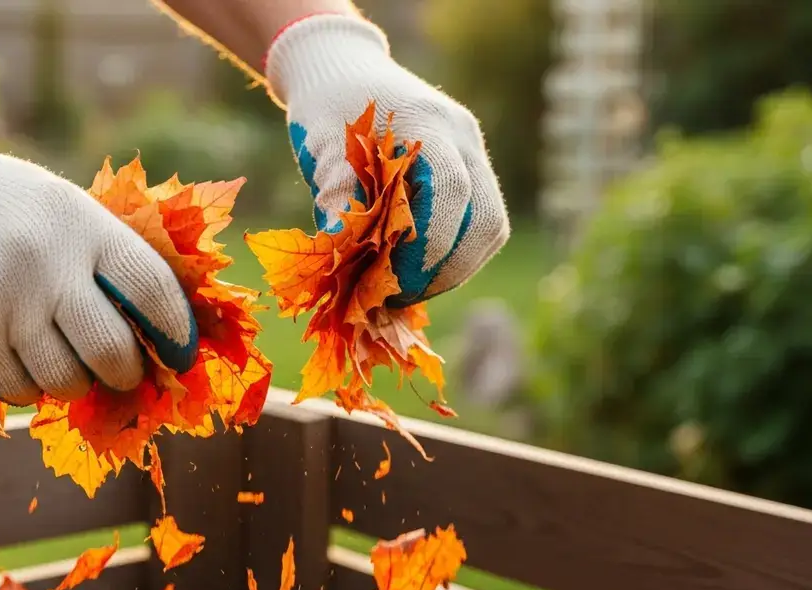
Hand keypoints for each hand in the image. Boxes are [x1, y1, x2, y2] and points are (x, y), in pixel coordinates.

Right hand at [0, 106, 195, 405]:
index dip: (176, 331)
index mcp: (84, 225)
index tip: (180, 353)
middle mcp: (46, 262)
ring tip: (69, 360)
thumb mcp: (67, 207)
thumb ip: (111, 258)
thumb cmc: (5, 206)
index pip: (152, 290)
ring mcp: (2, 299)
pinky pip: (17, 387)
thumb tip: (165, 328)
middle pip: (112, 350)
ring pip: (64, 380)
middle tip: (125, 370)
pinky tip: (27, 362)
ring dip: (76, 382)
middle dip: (128, 372)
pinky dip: (31, 387)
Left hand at [266, 14, 509, 305]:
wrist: (343, 70)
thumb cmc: (326, 109)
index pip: (452, 195)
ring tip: (406, 290)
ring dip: (454, 268)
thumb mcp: (322, 148)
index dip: (428, 249)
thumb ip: (336, 197)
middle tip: (397, 298)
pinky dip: (454, 254)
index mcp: (429, 124)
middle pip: (484, 220)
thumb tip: (342, 258)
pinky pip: (480, 222)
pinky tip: (416, 270)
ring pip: (490, 226)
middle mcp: (463, 137)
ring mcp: (473, 152)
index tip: (390, 283)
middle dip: (445, 270)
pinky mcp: (470, 168)